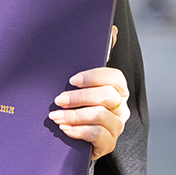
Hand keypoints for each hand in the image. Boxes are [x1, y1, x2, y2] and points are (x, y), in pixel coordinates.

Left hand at [49, 26, 129, 159]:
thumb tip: (112, 29)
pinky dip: (78, 131)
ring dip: (74, 115)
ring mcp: (116, 127)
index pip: (115, 78)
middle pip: (107, 96)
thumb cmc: (75, 104)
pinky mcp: (108, 144)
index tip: (72, 79)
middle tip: (58, 99)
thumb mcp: (79, 83)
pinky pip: (97, 135)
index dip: (95, 76)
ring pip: (101, 116)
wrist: (70, 138)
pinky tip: (64, 129)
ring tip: (55, 116)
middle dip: (79, 97)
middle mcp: (120, 107)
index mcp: (117, 89)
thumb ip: (91, 59)